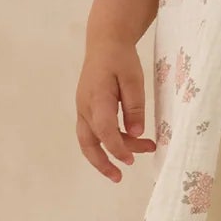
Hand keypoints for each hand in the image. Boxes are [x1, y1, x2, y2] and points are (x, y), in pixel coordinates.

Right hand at [76, 39, 156, 181]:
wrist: (104, 43)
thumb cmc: (121, 59)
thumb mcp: (134, 78)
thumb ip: (135, 105)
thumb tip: (136, 133)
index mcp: (97, 97)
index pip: (104, 129)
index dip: (116, 147)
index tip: (131, 159)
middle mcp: (85, 106)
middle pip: (88, 141)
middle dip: (102, 163)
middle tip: (119, 177)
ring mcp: (83, 109)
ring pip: (89, 140)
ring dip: (106, 155)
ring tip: (133, 159)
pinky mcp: (87, 109)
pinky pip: (92, 132)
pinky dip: (106, 143)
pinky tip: (125, 145)